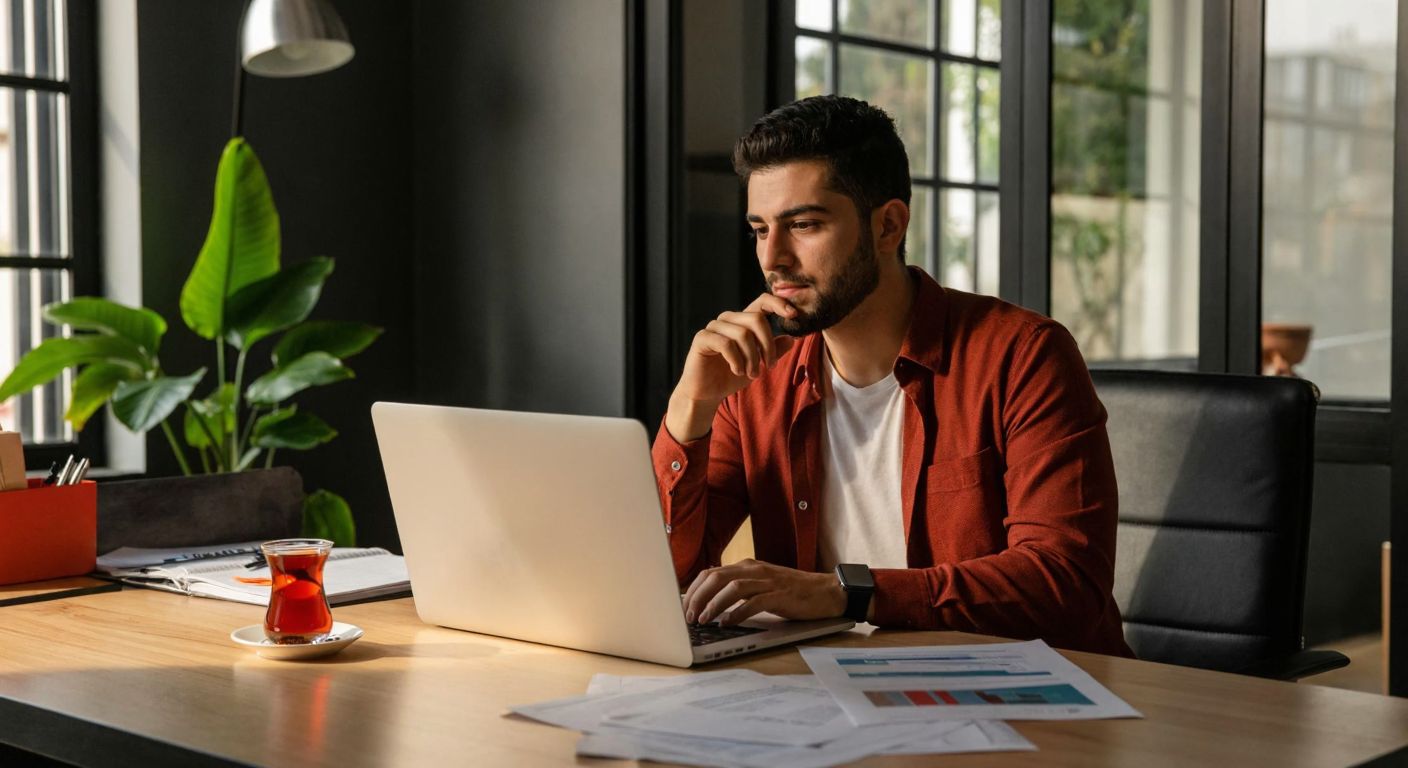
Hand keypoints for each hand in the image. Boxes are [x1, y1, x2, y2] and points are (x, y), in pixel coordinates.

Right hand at [665, 294, 799, 441]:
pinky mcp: (702, 338)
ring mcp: (714, 327)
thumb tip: (792, 338)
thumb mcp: (758, 364)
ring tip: (751, 375)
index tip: (794, 315)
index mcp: (743, 321)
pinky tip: (737, 371)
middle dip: (767, 345)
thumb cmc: (731, 376)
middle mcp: (728, 319)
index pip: (762, 302)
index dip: (779, 304)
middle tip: (769, 366)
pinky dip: (737, 361)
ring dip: (752, 358)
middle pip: (756, 319)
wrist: (706, 393)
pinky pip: (726, 344)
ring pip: (743, 333)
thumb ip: (773, 350)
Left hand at [682, 559, 845, 625]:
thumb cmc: (792, 592)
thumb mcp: (761, 585)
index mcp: (747, 566)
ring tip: (703, 621)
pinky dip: (737, 613)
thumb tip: (712, 602)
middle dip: (697, 597)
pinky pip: (753, 602)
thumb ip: (740, 589)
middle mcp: (754, 570)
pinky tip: (728, 624)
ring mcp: (767, 581)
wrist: (826, 592)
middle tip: (689, 616)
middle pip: (716, 578)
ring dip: (713, 605)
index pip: (711, 573)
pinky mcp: (779, 595)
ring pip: (731, 588)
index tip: (684, 606)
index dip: (694, 590)